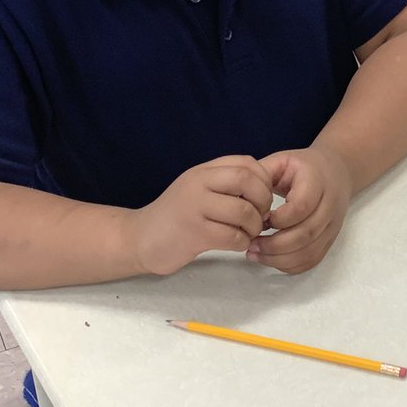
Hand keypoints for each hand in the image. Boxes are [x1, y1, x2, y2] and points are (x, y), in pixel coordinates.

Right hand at [128, 156, 273, 276]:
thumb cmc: (177, 215)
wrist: (140, 238)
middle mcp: (198, 184)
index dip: (264, 180)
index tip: (263, 197)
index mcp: (203, 171)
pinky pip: (232, 236)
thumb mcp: (199, 189)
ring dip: (255, 226)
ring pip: (243, 211)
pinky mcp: (194, 233)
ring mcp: (195, 208)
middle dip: (263, 200)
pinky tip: (236, 244)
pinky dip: (242, 242)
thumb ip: (225, 182)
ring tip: (249, 233)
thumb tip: (266, 185)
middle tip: (262, 216)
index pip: (246, 163)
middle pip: (247, 181)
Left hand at [247, 144, 352, 273]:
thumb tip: (241, 198)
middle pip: (306, 234)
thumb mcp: (281, 161)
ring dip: (279, 258)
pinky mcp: (330, 239)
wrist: (336, 171)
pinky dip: (290, 265)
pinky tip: (271, 259)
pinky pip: (312, 260)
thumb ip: (260, 175)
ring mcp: (332, 225)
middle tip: (251, 245)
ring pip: (309, 251)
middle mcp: (330, 205)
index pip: (301, 206)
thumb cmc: (302, 167)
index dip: (278, 218)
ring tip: (256, 254)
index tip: (258, 218)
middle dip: (274, 245)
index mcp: (317, 181)